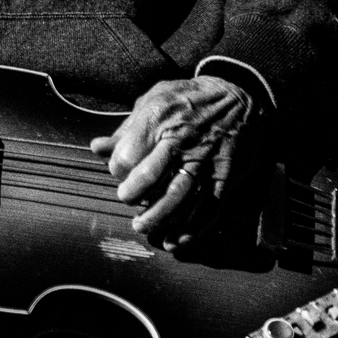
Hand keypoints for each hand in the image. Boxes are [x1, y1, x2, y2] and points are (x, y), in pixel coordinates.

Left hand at [90, 75, 255, 248]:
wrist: (240, 96)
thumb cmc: (188, 99)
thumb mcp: (154, 100)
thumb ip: (126, 128)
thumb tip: (97, 148)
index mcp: (158, 117)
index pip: (127, 155)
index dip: (117, 170)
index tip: (119, 175)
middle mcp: (182, 139)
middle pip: (150, 176)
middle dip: (133, 195)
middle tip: (128, 200)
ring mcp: (205, 159)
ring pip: (178, 196)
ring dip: (158, 217)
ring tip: (143, 227)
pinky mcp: (225, 176)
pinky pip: (208, 208)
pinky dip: (191, 229)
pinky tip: (175, 240)